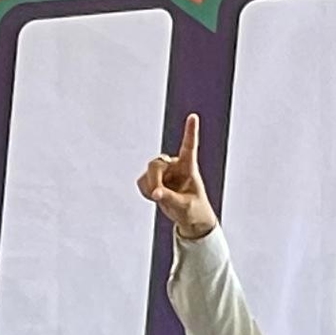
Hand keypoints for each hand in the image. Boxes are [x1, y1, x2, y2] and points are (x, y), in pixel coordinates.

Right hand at [135, 111, 215, 242]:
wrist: (188, 217)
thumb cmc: (193, 209)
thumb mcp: (184, 205)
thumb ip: (169, 198)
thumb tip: (155, 193)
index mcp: (189, 168)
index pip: (189, 147)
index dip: (190, 132)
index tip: (193, 116)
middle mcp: (176, 165)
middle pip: (157, 163)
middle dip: (154, 180)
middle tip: (155, 196)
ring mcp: (165, 171)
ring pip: (148, 172)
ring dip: (150, 186)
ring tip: (160, 198)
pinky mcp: (154, 178)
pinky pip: (142, 181)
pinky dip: (145, 191)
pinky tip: (154, 196)